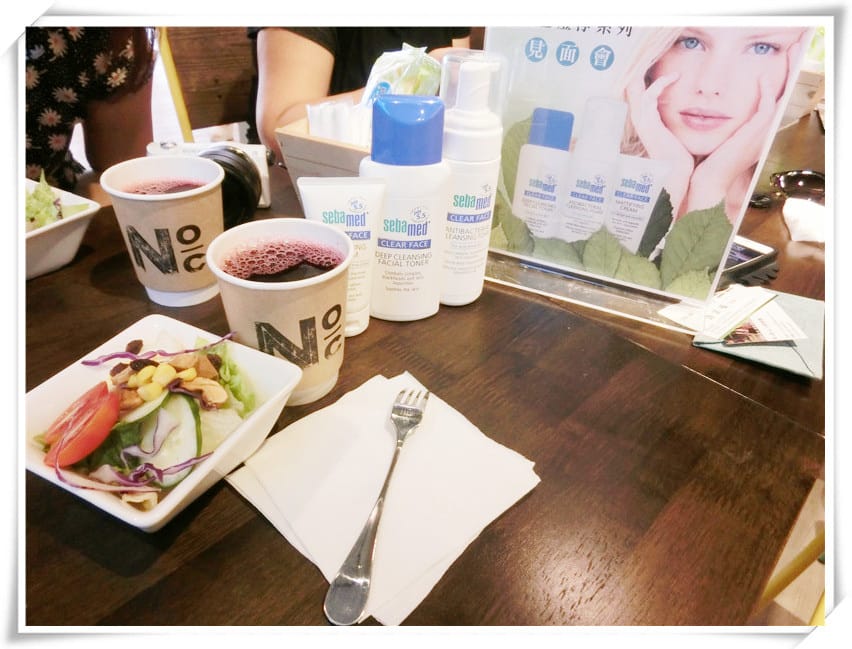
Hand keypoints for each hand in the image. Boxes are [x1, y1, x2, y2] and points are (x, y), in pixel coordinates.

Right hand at [626, 73, 693, 216]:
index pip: (637, 96)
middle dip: (638, 72)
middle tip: (650, 57)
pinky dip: (662, 82)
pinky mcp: (649, 122)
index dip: (643, 81)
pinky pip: (650, 95)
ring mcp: (642, 121)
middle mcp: (639, 121)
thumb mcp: (674, 136)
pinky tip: (675, 76)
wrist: (677, 174)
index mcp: (644, 123)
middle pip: (630, 89)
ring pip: (635, 89)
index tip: (659, 69)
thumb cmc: (679, 159)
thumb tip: (682, 117)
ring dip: (648, 72)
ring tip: (659, 60)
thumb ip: (673, 124)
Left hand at [685, 31, 809, 219]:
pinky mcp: (754, 134)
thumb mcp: (722, 142)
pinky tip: (763, 77)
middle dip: (789, 72)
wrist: (708, 182)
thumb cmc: (710, 165)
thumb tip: (715, 117)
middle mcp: (765, 133)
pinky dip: (766, 91)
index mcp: (759, 134)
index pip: (773, 102)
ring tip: (789, 54)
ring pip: (780, 98)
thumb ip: (727, 129)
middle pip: (783, 96)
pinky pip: (766, 107)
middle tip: (795, 50)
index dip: (778, 83)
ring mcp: (761, 134)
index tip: (777, 65)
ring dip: (784, 74)